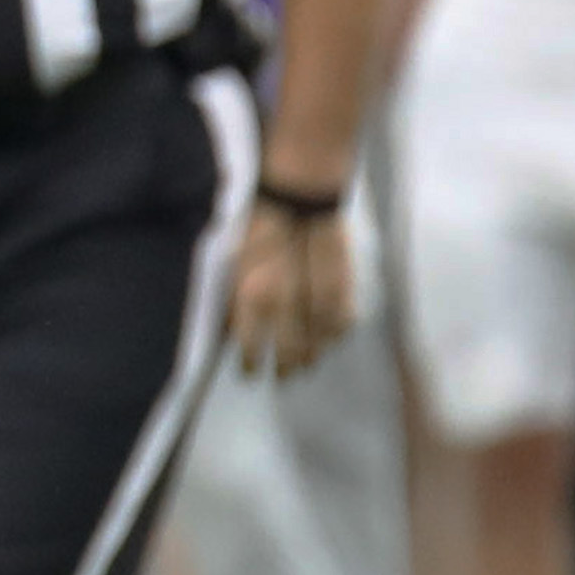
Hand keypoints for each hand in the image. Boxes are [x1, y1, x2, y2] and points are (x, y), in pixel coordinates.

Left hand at [226, 200, 355, 378]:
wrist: (298, 197)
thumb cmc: (258, 227)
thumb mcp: (235, 266)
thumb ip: (233, 302)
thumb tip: (230, 332)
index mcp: (253, 298)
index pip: (251, 346)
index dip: (251, 363)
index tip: (251, 373)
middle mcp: (286, 304)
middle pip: (289, 351)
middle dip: (285, 367)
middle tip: (283, 378)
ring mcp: (317, 298)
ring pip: (318, 342)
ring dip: (313, 356)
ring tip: (307, 366)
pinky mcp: (344, 288)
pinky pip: (342, 323)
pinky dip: (336, 334)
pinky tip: (330, 341)